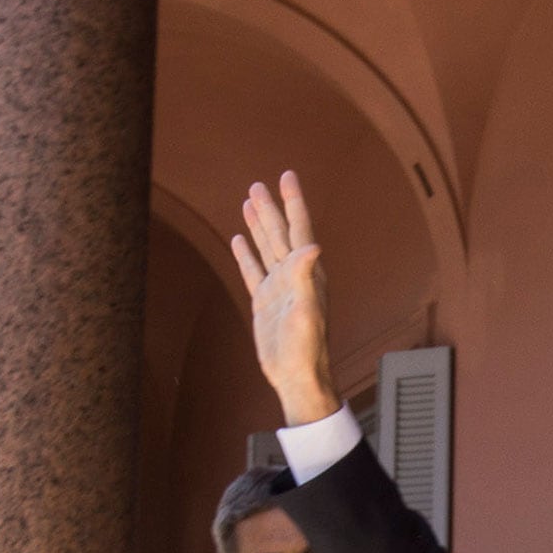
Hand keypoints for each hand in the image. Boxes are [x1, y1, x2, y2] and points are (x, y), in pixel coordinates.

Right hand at [232, 170, 340, 425]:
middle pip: (280, 233)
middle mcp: (294, 276)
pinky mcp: (264, 302)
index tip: (287, 176)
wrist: (296, 376)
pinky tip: (239, 240)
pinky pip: (253, 270)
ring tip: (249, 201)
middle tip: (260, 184)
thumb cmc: (307, 348)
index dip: (293, 202)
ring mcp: (278, 288)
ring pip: (266, 247)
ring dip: (258, 224)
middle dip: (271, 207)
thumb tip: (313, 245)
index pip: (300, 229)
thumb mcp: (306, 310)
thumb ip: (307, 278)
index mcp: (307, 274)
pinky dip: (247, 253)